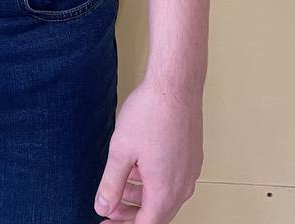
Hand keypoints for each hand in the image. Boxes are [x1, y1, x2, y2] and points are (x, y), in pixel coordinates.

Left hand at [93, 77, 203, 221]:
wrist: (175, 85)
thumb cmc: (151, 112)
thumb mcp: (121, 151)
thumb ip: (111, 184)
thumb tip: (103, 207)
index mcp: (165, 192)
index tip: (106, 222)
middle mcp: (182, 186)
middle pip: (156, 214)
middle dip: (130, 214)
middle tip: (110, 207)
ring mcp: (190, 171)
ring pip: (164, 196)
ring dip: (141, 196)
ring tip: (120, 184)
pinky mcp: (192, 157)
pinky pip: (172, 180)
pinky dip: (154, 182)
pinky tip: (139, 167)